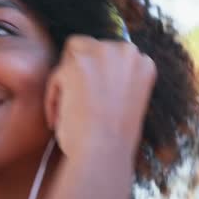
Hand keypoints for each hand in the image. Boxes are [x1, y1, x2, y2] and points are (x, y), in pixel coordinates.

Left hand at [44, 35, 156, 162]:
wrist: (105, 152)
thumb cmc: (114, 141)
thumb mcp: (128, 103)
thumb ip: (117, 83)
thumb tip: (94, 76)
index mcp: (144, 63)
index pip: (113, 54)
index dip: (99, 74)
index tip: (92, 96)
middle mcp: (127, 52)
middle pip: (91, 46)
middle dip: (80, 70)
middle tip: (76, 100)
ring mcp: (102, 54)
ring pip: (71, 54)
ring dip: (66, 80)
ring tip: (68, 109)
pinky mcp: (78, 64)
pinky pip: (56, 75)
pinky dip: (54, 97)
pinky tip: (59, 119)